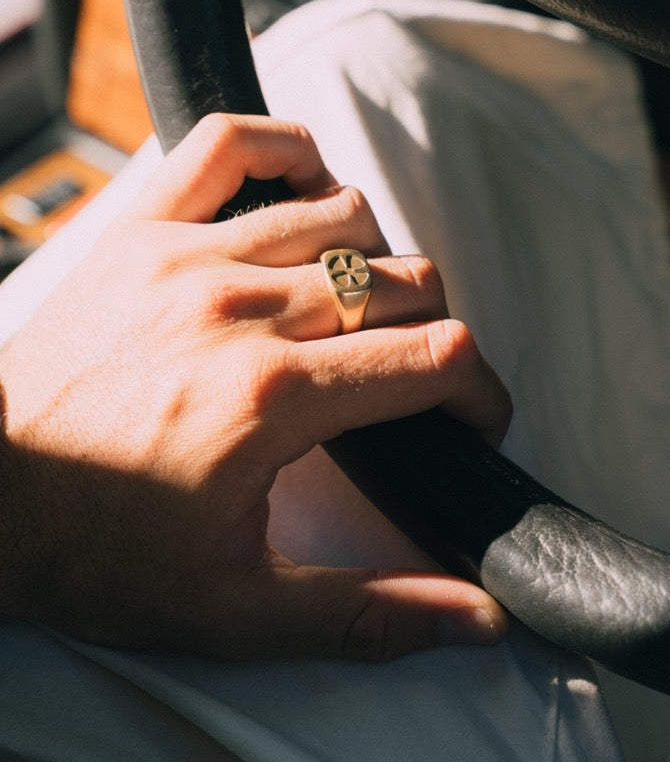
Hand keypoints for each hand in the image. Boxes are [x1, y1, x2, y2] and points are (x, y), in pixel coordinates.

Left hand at [0, 114, 510, 658]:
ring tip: (355, 312)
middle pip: (403, 282)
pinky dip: (287, 153)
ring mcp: (188, 255)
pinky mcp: (142, 229)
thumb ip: (369, 612)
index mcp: (272, 400)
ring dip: (374, 261)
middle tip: (411, 380)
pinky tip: (303, 196)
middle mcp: (240, 312)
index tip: (471, 420)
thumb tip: (480, 619)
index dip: (480, 392)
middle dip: (435, 333)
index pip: (435, 357)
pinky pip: (233, 143)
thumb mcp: (237, 609)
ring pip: (342, 214)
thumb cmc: (96, 553)